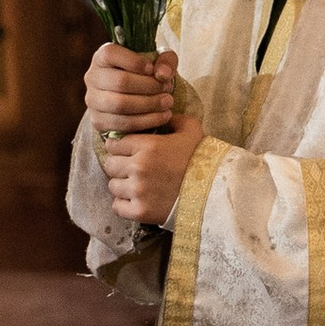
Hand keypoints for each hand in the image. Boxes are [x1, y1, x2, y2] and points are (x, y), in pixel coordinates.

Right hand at [85, 41, 182, 139]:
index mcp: (102, 57)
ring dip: (149, 105)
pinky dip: (146, 121)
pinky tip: (162, 116)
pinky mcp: (98, 121)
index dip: (134, 61)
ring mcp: (92, 101)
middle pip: (120, 82)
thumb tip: (162, 74)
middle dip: (149, 86)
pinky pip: (122, 124)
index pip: (110, 54)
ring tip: (167, 102)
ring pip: (120, 105)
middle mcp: (92, 77)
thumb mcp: (160, 61)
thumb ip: (166, 60)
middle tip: (168, 89)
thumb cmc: (148, 74)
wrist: (138, 98)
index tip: (152, 69)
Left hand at [105, 110, 207, 227]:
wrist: (214, 192)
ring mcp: (138, 191)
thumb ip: (173, 118)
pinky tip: (138, 200)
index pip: (113, 144)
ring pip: (112, 186)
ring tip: (137, 185)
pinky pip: (117, 207)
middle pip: (110, 165)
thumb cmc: (201, 159)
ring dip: (122, 185)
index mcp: (147, 146)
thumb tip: (161, 114)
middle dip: (119, 166)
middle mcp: (138, 167)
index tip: (128, 151)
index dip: (120, 147)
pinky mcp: (140, 211)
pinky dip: (125, 205)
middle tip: (133, 169)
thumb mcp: (191, 130)